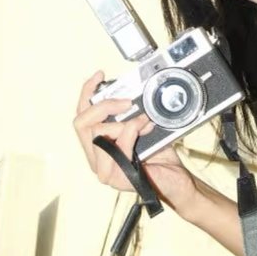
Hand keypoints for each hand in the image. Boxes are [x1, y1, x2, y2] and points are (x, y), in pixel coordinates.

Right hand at [73, 70, 197, 212]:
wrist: (175, 180)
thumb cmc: (160, 156)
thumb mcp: (142, 128)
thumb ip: (129, 115)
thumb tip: (128, 94)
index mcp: (97, 145)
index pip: (82, 115)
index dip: (87, 93)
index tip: (100, 75)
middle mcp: (95, 157)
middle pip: (80, 122)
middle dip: (104, 106)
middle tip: (126, 102)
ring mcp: (102, 169)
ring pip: (96, 134)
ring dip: (122, 124)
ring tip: (143, 124)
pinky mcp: (112, 178)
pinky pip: (114, 147)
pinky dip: (130, 134)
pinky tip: (144, 130)